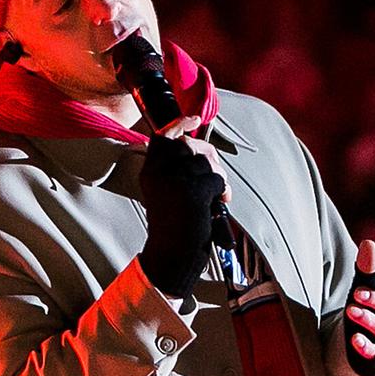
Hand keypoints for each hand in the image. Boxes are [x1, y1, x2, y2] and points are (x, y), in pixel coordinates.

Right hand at [138, 131, 228, 297]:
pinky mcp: (191, 192)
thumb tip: (206, 152)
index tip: (193, 118)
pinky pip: (217, 180)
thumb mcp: (169, 193)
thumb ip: (180, 171)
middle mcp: (159, 173)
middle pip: (191, 145)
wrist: (172, 257)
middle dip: (210, 157)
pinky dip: (223, 192)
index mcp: (151, 172)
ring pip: (207, 162)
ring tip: (215, 199)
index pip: (163, 137)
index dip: (180, 124)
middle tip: (216, 179)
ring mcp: (174, 181)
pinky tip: (217, 206)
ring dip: (219, 179)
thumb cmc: (176, 228)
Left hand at [342, 238, 374, 375]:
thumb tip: (368, 243)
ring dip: (368, 320)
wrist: (368, 348)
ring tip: (351, 311)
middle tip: (357, 293)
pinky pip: (374, 354)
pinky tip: (355, 339)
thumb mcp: (366, 289)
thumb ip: (367, 270)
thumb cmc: (369, 310)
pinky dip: (366, 346)